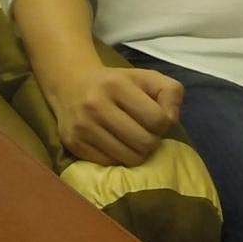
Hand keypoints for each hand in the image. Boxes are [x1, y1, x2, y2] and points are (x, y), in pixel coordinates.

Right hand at [43, 64, 183, 167]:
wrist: (71, 84)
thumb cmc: (117, 83)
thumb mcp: (147, 77)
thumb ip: (170, 92)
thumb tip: (171, 121)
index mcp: (117, 85)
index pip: (158, 119)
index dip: (163, 123)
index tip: (154, 118)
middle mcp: (96, 105)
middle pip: (145, 143)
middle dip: (151, 140)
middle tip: (144, 132)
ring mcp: (83, 127)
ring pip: (128, 158)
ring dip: (137, 152)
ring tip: (131, 139)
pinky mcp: (74, 144)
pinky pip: (110, 163)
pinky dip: (117, 157)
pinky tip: (115, 143)